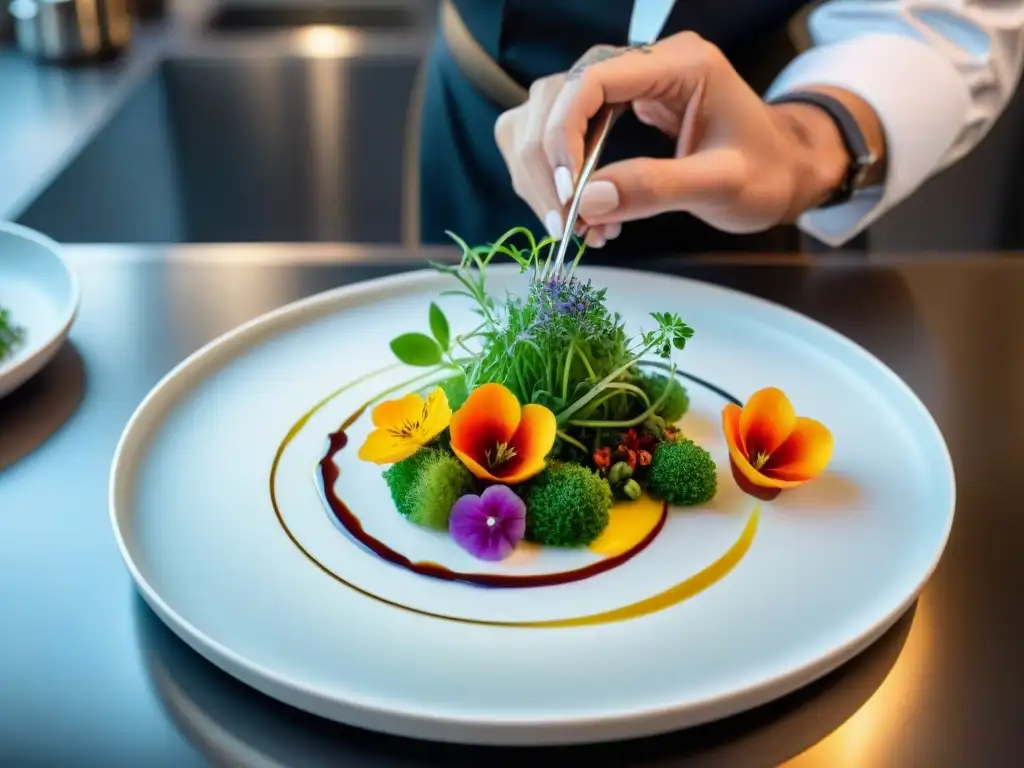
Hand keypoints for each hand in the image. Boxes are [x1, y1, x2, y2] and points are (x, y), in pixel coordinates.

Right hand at [494, 33, 884, 244]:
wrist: (783, 173)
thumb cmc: (766, 174)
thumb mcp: (720, 185)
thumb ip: (655, 188)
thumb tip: (587, 202)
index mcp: (678, 64)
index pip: (591, 79)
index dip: (564, 135)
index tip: (567, 194)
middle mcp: (642, 65)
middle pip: (555, 96)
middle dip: (546, 163)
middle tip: (563, 223)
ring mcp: (623, 86)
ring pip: (544, 113)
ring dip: (542, 172)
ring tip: (569, 224)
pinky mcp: (612, 111)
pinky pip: (557, 133)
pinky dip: (553, 175)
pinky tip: (576, 211)